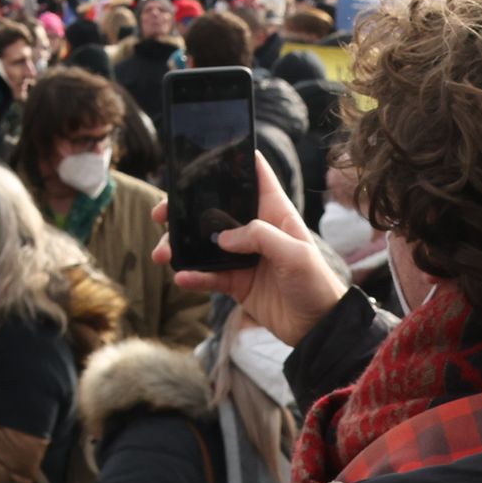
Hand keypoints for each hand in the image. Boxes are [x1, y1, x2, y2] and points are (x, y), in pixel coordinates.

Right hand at [167, 128, 349, 346]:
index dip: (232, 160)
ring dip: (180, 247)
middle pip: (215, 209)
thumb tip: (222, 237)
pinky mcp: (236, 282)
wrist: (319, 328)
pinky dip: (192, 276)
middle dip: (185, 208)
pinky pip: (208, 276)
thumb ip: (259, 237)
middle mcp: (255, 230)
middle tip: (162, 213)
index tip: (202, 154)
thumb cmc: (317, 283)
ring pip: (203, 243)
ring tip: (162, 255)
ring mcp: (243, 256)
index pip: (254, 176)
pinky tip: (181, 278)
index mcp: (274, 212)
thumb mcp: (295, 253)